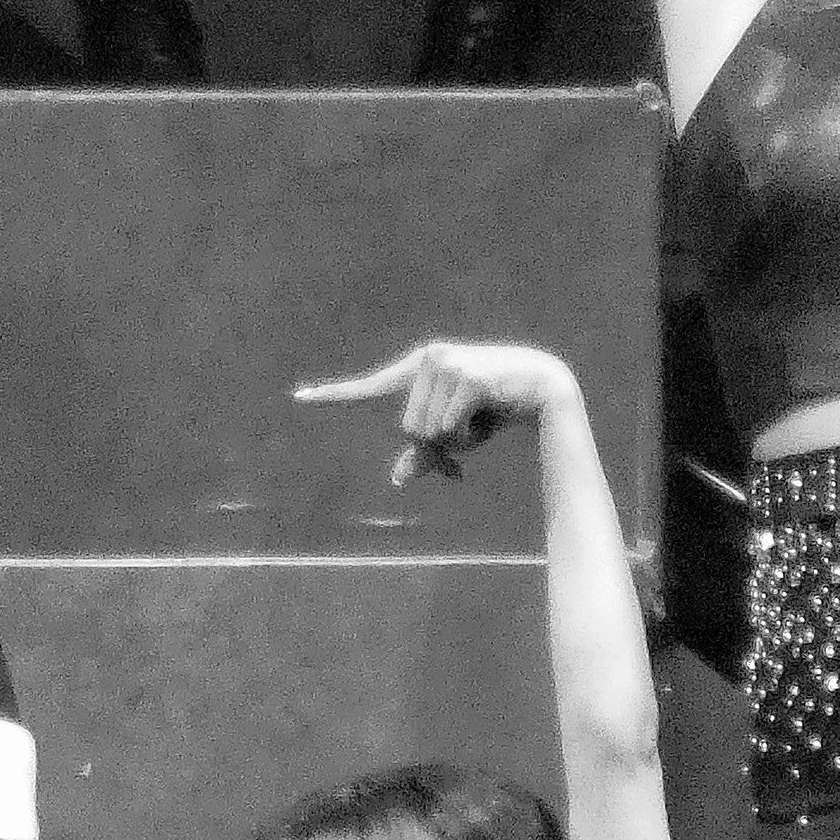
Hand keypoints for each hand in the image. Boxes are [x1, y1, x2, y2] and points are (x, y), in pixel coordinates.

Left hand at [295, 340, 580, 485]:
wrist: (541, 389)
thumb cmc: (493, 410)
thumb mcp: (455, 433)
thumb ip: (426, 452)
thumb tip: (397, 479)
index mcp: (417, 368)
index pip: (369, 387)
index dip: (333, 396)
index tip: (298, 398)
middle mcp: (428, 360)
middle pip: (408, 429)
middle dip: (438, 444)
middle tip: (468, 432)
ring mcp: (447, 365)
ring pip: (427, 432)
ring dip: (456, 440)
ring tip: (480, 419)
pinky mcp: (467, 378)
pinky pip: (449, 430)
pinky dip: (469, 437)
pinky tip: (488, 416)